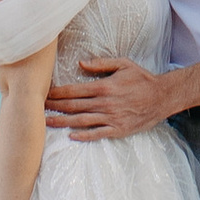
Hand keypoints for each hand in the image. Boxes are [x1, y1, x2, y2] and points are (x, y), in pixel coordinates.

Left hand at [45, 51, 173, 141]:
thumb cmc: (142, 79)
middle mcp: (104, 103)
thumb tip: (81, 63)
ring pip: (81, 121)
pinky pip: (97, 134)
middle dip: (54, 107)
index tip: (44, 93)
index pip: (74, 91)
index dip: (57, 93)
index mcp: (104, 86)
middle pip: (73, 106)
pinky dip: (83, 136)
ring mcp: (111, 118)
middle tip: (38, 109)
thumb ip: (101, 63)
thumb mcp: (123, 64)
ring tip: (47, 123)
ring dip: (62, 122)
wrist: (162, 97)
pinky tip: (71, 136)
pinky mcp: (118, 129)